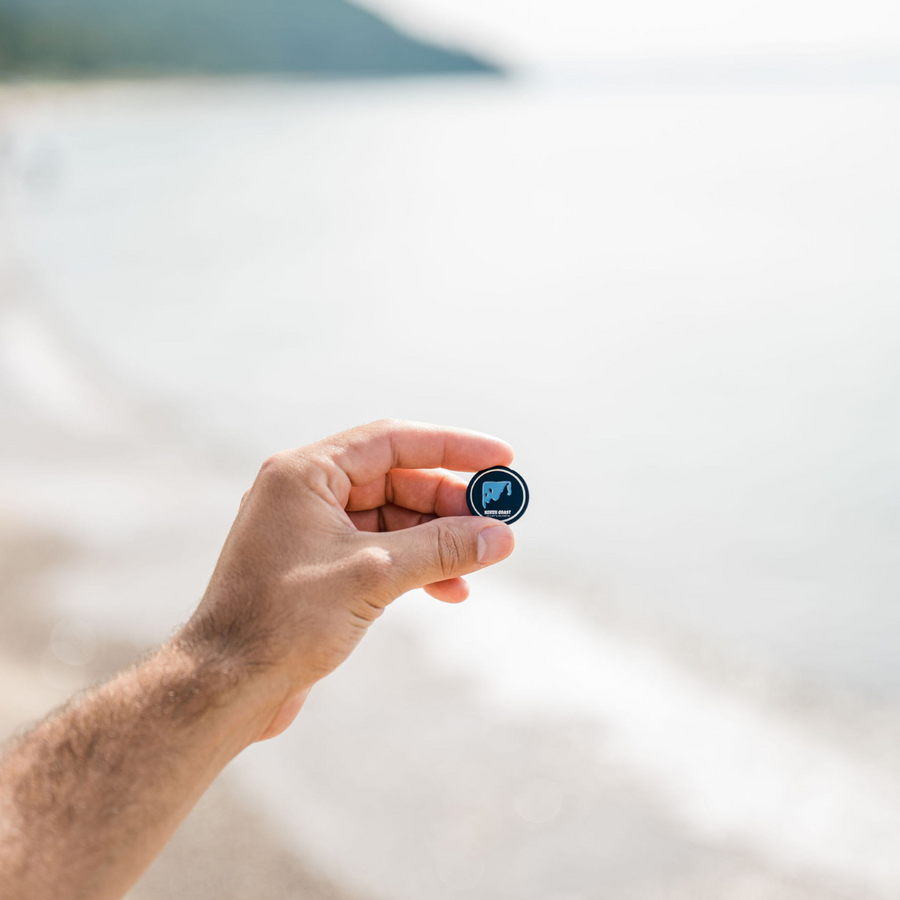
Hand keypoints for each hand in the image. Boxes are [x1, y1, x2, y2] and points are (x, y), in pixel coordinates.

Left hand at [180, 419, 515, 740]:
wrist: (226, 686)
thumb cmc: (284, 622)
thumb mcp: (374, 576)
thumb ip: (441, 548)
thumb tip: (501, 535)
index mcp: (305, 474)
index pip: (392, 440)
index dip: (453, 446)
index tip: (501, 458)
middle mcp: (306, 493)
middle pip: (396, 479)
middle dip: (450, 501)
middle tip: (499, 519)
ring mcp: (311, 531)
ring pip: (392, 519)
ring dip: (437, 538)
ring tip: (481, 560)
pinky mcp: (318, 567)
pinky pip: (379, 551)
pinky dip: (415, 565)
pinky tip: (450, 589)